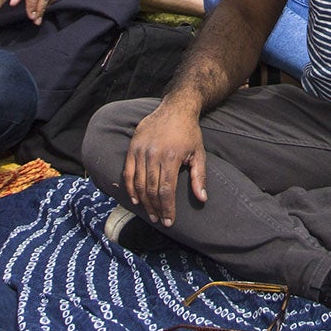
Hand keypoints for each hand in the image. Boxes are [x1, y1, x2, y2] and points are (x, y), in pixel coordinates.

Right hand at [123, 97, 206, 227]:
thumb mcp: (199, 153)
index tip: (169, 221)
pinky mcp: (132, 146)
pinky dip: (130, 187)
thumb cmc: (189, 133)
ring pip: (139, 182)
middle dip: (155, 208)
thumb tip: (202, 199)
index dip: (167, 208)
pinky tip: (136, 199)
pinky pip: (128, 171)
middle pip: (151, 189)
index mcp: (171, 157)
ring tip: (150, 213)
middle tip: (159, 220)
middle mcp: (153, 154)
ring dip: (144, 201)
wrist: (175, 108)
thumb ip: (199, 177)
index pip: (166, 190)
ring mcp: (140, 150)